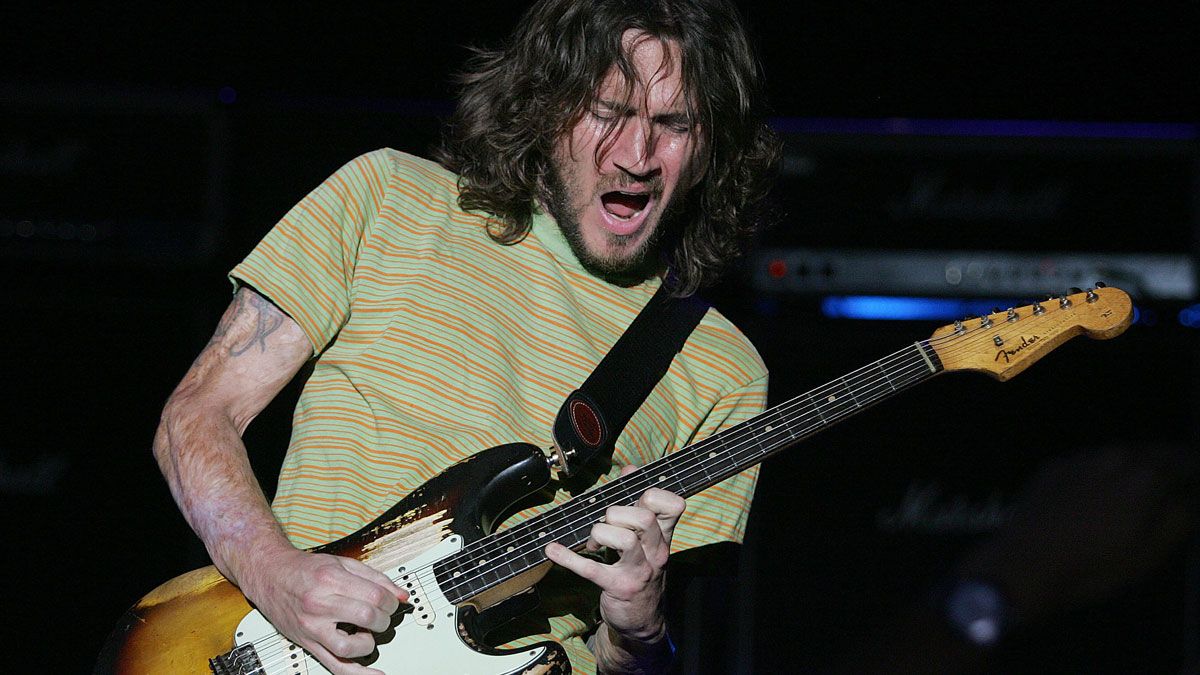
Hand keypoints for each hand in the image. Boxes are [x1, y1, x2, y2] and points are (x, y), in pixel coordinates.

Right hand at [237, 544, 408, 674]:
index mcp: (331, 580)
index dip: (391, 601)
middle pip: (367, 618)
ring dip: (369, 641)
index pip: (374, 596)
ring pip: (350, 646)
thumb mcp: (342, 563)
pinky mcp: (308, 643)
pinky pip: (334, 666)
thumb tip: (402, 595)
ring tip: (368, 632)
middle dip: (383, 618)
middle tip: (381, 615)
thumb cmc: (305, 569)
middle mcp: (319, 605)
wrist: (271, 575)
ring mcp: (312, 627)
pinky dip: (358, 674)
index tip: (391, 602)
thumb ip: (375, 578)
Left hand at [544, 465, 686, 641]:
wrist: (643, 621)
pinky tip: (553, 550)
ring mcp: (639, 571)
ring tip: (593, 543)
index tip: (635, 497)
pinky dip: (567, 557)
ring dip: (600, 534)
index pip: (672, 505)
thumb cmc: (642, 571)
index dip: (652, 494)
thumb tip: (630, 469)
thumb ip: (639, 504)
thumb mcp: (647, 540)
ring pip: (624, 539)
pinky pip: (590, 568)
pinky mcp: (618, 587)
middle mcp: (656, 551)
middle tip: (607, 525)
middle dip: (617, 513)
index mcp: (663, 536)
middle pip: (643, 518)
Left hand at [958, 445, 1197, 622]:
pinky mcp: (1053, 467)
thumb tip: (1189, 495)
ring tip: (1139, 486)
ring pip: (1118, 455)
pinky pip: (1089, 464)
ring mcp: (1079, 458)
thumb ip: (1180, 516)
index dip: (1193, 471)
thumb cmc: (1095, 564)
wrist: (1024, 563)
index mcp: (1145, 474)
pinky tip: (1099, 491)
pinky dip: (1102, 472)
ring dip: (1133, 466)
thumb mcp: (1151, 551)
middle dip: (1166, 464)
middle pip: (1151, 453)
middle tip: (1175, 481)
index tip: (1193, 484)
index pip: (1184, 461)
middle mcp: (1113, 455)